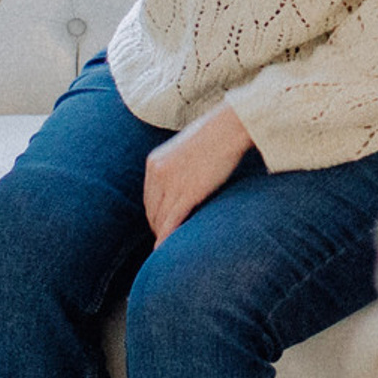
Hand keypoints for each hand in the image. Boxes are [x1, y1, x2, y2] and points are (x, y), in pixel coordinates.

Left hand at [143, 103, 254, 244]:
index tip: (162, 224)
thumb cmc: (214, 135)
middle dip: (158, 227)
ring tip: (168, 250)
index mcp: (154, 163)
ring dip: (163, 235)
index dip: (155, 214)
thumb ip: (177, 164)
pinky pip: (172, 222)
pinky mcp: (187, 193)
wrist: (228, 128)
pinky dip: (166, 238)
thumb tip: (183, 175)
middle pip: (152, 210)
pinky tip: (164, 249)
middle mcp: (157, 174)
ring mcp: (171, 184)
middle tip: (166, 240)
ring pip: (160, 219)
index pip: (149, 198)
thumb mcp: (186, 148)